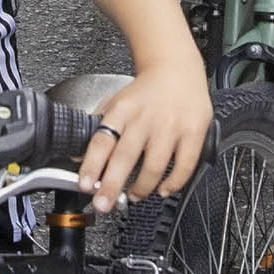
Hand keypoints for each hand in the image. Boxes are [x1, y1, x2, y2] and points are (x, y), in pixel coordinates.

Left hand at [76, 65, 210, 207]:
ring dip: (142, 188)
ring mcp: (170, 126)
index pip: (102, 141)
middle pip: (126, 157)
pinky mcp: (194, 132)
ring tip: (133, 196)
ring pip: (154, 166)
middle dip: (112, 186)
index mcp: (122, 110)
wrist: (177, 69)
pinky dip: (173, 183)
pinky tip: (163, 188)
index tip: (85, 185)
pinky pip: (184, 165)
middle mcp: (145, 118)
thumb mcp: (115, 102)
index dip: (92, 165)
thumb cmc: (145, 91)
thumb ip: (97, 128)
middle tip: (104, 204)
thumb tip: (79, 157)